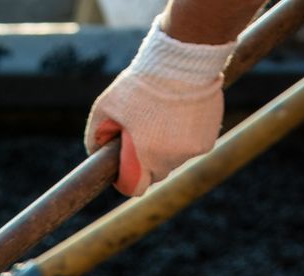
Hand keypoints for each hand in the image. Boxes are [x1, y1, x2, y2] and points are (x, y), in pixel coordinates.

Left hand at [84, 26, 235, 196]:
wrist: (184, 62)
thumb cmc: (141, 83)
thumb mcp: (106, 106)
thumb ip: (96, 134)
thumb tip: (95, 152)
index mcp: (145, 156)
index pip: (135, 187)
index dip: (126, 179)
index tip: (124, 166)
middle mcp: (171, 159)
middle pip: (156, 173)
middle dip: (146, 161)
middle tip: (143, 136)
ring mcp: (192, 150)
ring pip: (174, 160)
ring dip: (167, 149)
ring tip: (162, 120)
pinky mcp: (208, 140)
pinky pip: (191, 147)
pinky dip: (185, 138)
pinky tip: (179, 116)